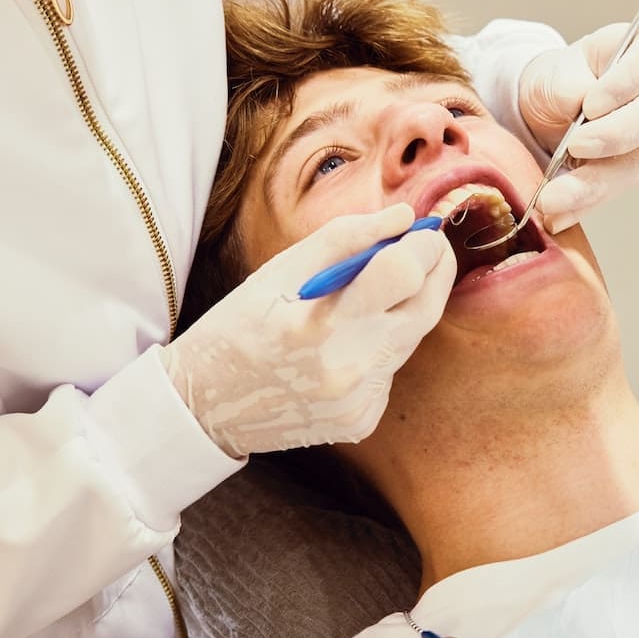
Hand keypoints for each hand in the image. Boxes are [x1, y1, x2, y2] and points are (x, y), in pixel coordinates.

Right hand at [160, 206, 455, 456]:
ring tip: (362, 298)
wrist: (204, 407)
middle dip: (434, 270)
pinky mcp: (362, 421)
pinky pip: (391, 369)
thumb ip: (346, 238)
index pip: (403, 273)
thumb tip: (404, 216)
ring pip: (411, 338)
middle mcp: (346, 369)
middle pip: (427, 308)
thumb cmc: (238, 326)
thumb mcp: (278, 270)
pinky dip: (379, 347)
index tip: (422, 228)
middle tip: (423, 247)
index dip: (424, 244)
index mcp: (318, 323)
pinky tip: (342, 347)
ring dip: (401, 308)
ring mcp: (357, 401)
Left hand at [517, 24, 638, 232]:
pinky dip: (583, 203)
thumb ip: (569, 85)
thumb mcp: (555, 71)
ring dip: (594, 183)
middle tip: (575, 146)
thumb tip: (579, 105)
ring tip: (553, 197)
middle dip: (618, 134)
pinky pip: (617, 190)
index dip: (628, 80)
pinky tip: (557, 214)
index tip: (590, 104)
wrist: (550, 112)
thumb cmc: (561, 80)